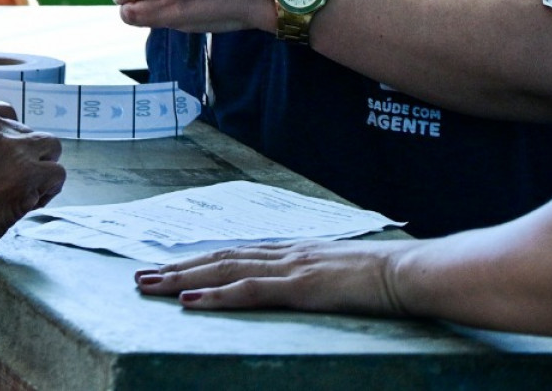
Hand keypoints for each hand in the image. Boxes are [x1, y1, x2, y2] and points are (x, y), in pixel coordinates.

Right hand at [0, 99, 64, 260]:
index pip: (0, 112)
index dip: (3, 136)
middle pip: (23, 129)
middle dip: (20, 153)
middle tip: (9, 177)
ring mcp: (11, 145)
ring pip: (49, 145)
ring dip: (41, 163)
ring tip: (30, 184)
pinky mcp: (29, 172)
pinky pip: (56, 173)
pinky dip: (49, 188)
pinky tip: (32, 200)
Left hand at [134, 240, 410, 316]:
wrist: (411, 272)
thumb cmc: (384, 276)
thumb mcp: (341, 273)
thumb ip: (317, 276)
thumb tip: (306, 285)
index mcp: (291, 251)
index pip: (233, 254)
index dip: (198, 260)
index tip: (168, 267)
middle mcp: (282, 253)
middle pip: (217, 258)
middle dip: (176, 268)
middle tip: (140, 277)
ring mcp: (288, 268)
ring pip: (223, 271)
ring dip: (183, 279)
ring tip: (151, 287)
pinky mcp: (299, 287)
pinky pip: (249, 292)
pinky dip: (216, 295)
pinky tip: (191, 300)